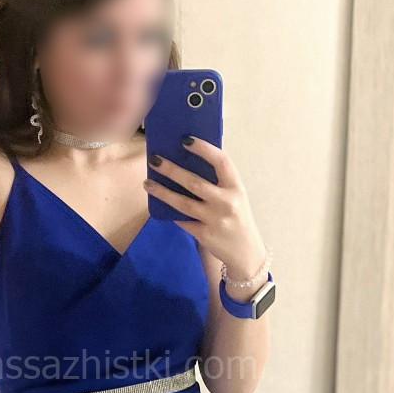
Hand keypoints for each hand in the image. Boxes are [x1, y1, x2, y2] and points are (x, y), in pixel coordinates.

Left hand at [144, 137, 266, 278]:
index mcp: (236, 188)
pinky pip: (183, 220)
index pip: (221, 162)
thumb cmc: (236, 219)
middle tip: (155, 160)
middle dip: (172, 170)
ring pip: (183, 203)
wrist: (245, 253)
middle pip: (194, 182)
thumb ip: (218, 183)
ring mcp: (215, 220)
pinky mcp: (204, 234)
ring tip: (148, 183)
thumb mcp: (235, 198)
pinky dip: (171, 212)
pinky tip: (160, 204)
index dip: (204, 149)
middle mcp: (227, 202)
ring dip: (162, 191)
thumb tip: (187, 163)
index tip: (185, 140)